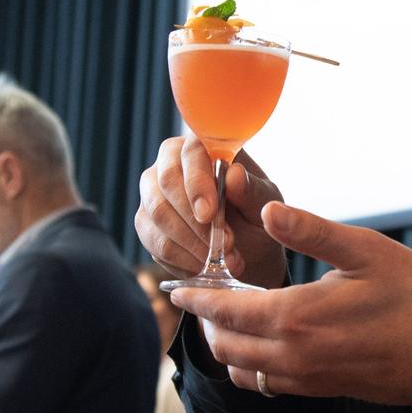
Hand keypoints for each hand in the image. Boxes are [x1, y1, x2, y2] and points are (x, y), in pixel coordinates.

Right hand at [135, 136, 287, 286]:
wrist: (247, 250)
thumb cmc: (255, 216)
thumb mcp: (265, 204)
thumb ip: (252, 190)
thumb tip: (234, 176)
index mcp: (204, 148)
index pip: (190, 152)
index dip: (196, 182)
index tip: (209, 214)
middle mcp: (171, 163)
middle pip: (165, 182)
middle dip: (193, 219)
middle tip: (222, 244)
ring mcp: (153, 193)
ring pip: (156, 213)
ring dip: (191, 242)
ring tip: (221, 259)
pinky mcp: (146, 223)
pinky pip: (153, 240)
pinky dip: (182, 258)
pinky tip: (204, 264)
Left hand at [168, 201, 411, 409]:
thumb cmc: (411, 297)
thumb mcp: (364, 250)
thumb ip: (311, 231)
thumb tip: (266, 210)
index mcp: (295, 316)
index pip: (225, 310)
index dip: (197, 299)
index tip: (176, 289)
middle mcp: (291, 354)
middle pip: (224, 345)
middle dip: (206, 321)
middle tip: (203, 297)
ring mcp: (305, 378)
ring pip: (241, 370)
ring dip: (227, 345)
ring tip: (229, 317)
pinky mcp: (319, 389)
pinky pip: (266, 384)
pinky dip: (250, 364)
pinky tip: (263, 341)